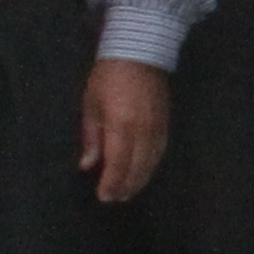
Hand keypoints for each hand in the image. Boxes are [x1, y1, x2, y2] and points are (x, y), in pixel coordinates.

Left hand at [79, 58, 170, 202]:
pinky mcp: (166, 124)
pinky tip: (143, 172)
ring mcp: (157, 128)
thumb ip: (91, 138)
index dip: (111, 183)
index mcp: (121, 126)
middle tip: (115, 199)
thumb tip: (88, 165)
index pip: (118, 164)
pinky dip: (151, 166)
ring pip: (151, 163)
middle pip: (137, 167)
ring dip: (140, 180)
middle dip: (125, 186)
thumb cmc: (107, 78)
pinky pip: (160, 152)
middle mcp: (143, 131)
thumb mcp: (91, 106)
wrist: (139, 54)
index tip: (104, 196)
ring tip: (129, 192)